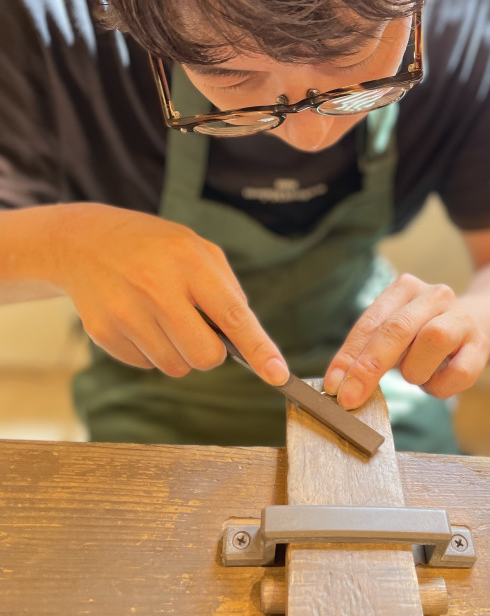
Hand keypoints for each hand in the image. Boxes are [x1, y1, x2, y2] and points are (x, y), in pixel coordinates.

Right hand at [46, 203, 288, 382]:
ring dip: (180, 352)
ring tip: (164, 318)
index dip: (259, 348)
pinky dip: (152, 352)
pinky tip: (140, 321)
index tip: (278, 374)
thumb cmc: (152, 246)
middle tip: (198, 327)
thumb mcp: (196, 248)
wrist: (84, 241)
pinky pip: (147, 366)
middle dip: (211, 352)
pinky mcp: (103, 332)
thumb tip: (245, 335)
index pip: (232, 316)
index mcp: (188, 262)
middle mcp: (156, 288)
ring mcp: (126, 312)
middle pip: (205, 356)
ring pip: (175, 366)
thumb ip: (226, 288)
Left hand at [323, 273, 489, 408]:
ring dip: (415, 370)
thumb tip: (339, 384)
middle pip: (397, 329)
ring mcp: (461, 318)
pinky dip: (440, 386)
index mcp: (404, 288)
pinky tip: (435, 381)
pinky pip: (459, 372)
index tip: (334, 385)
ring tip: (415, 375)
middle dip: (369, 367)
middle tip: (351, 397)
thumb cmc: (421, 334)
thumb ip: (366, 352)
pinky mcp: (480, 345)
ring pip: (433, 340)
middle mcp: (434, 295)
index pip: (370, 322)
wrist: (476, 324)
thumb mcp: (392, 334)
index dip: (349, 355)